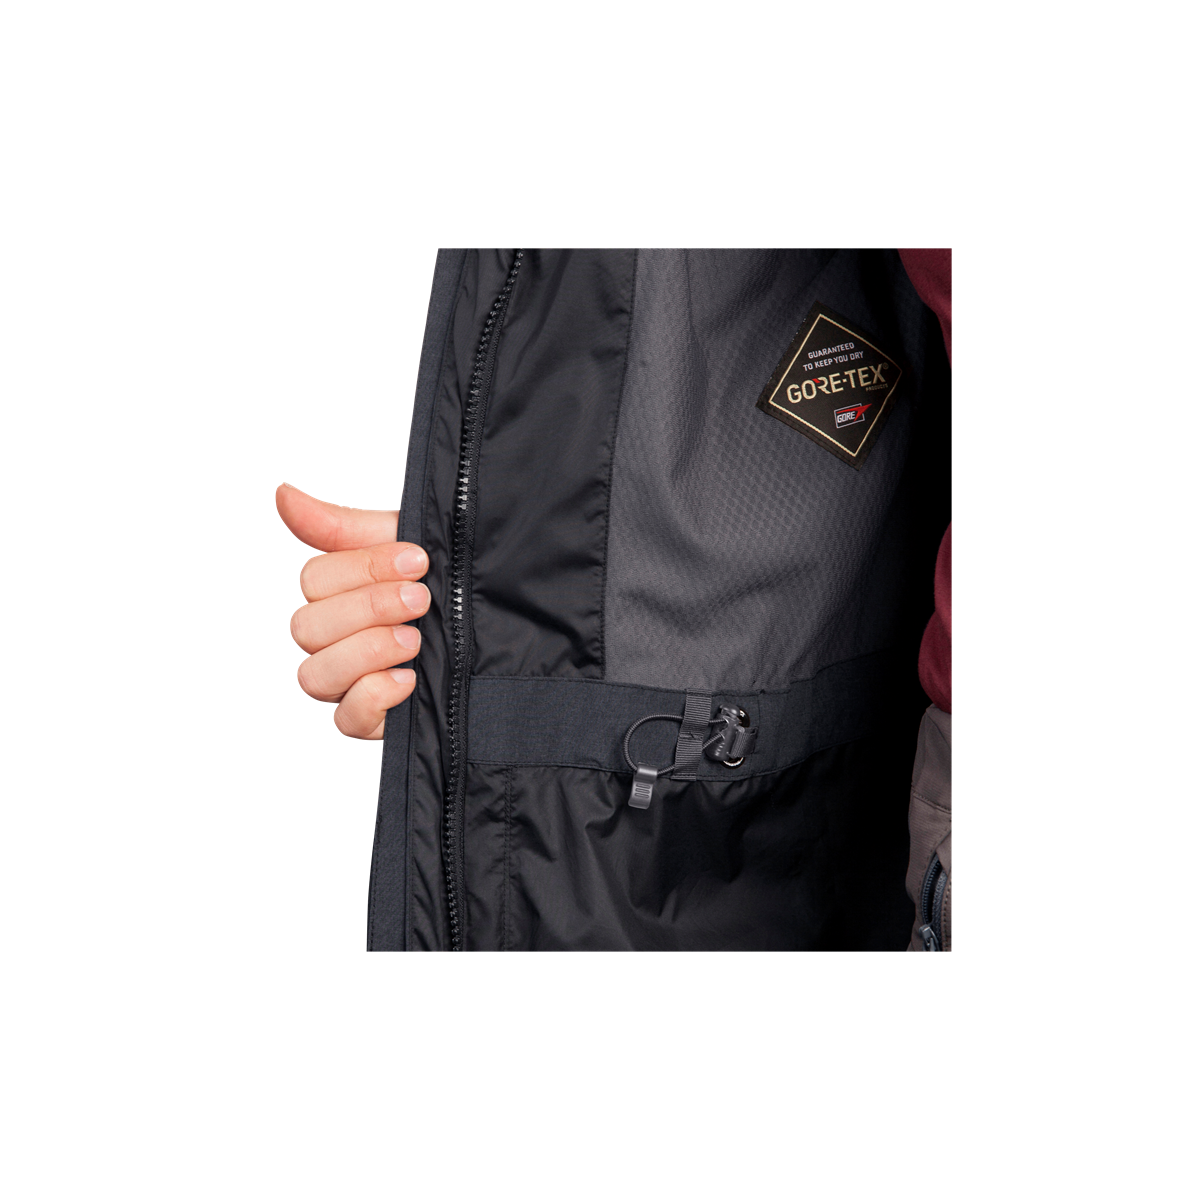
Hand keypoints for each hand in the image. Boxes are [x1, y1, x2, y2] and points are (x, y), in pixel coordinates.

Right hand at [276, 483, 429, 739]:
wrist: (508, 630)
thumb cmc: (447, 583)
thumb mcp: (405, 544)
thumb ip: (343, 527)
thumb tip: (283, 494)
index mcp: (336, 594)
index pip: (314, 580)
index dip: (362, 568)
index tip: (418, 560)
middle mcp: (334, 640)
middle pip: (307, 627)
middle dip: (368, 607)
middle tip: (420, 599)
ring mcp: (349, 683)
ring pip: (314, 676)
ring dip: (365, 651)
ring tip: (414, 640)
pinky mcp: (372, 721)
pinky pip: (345, 720)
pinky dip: (372, 696)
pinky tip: (409, 679)